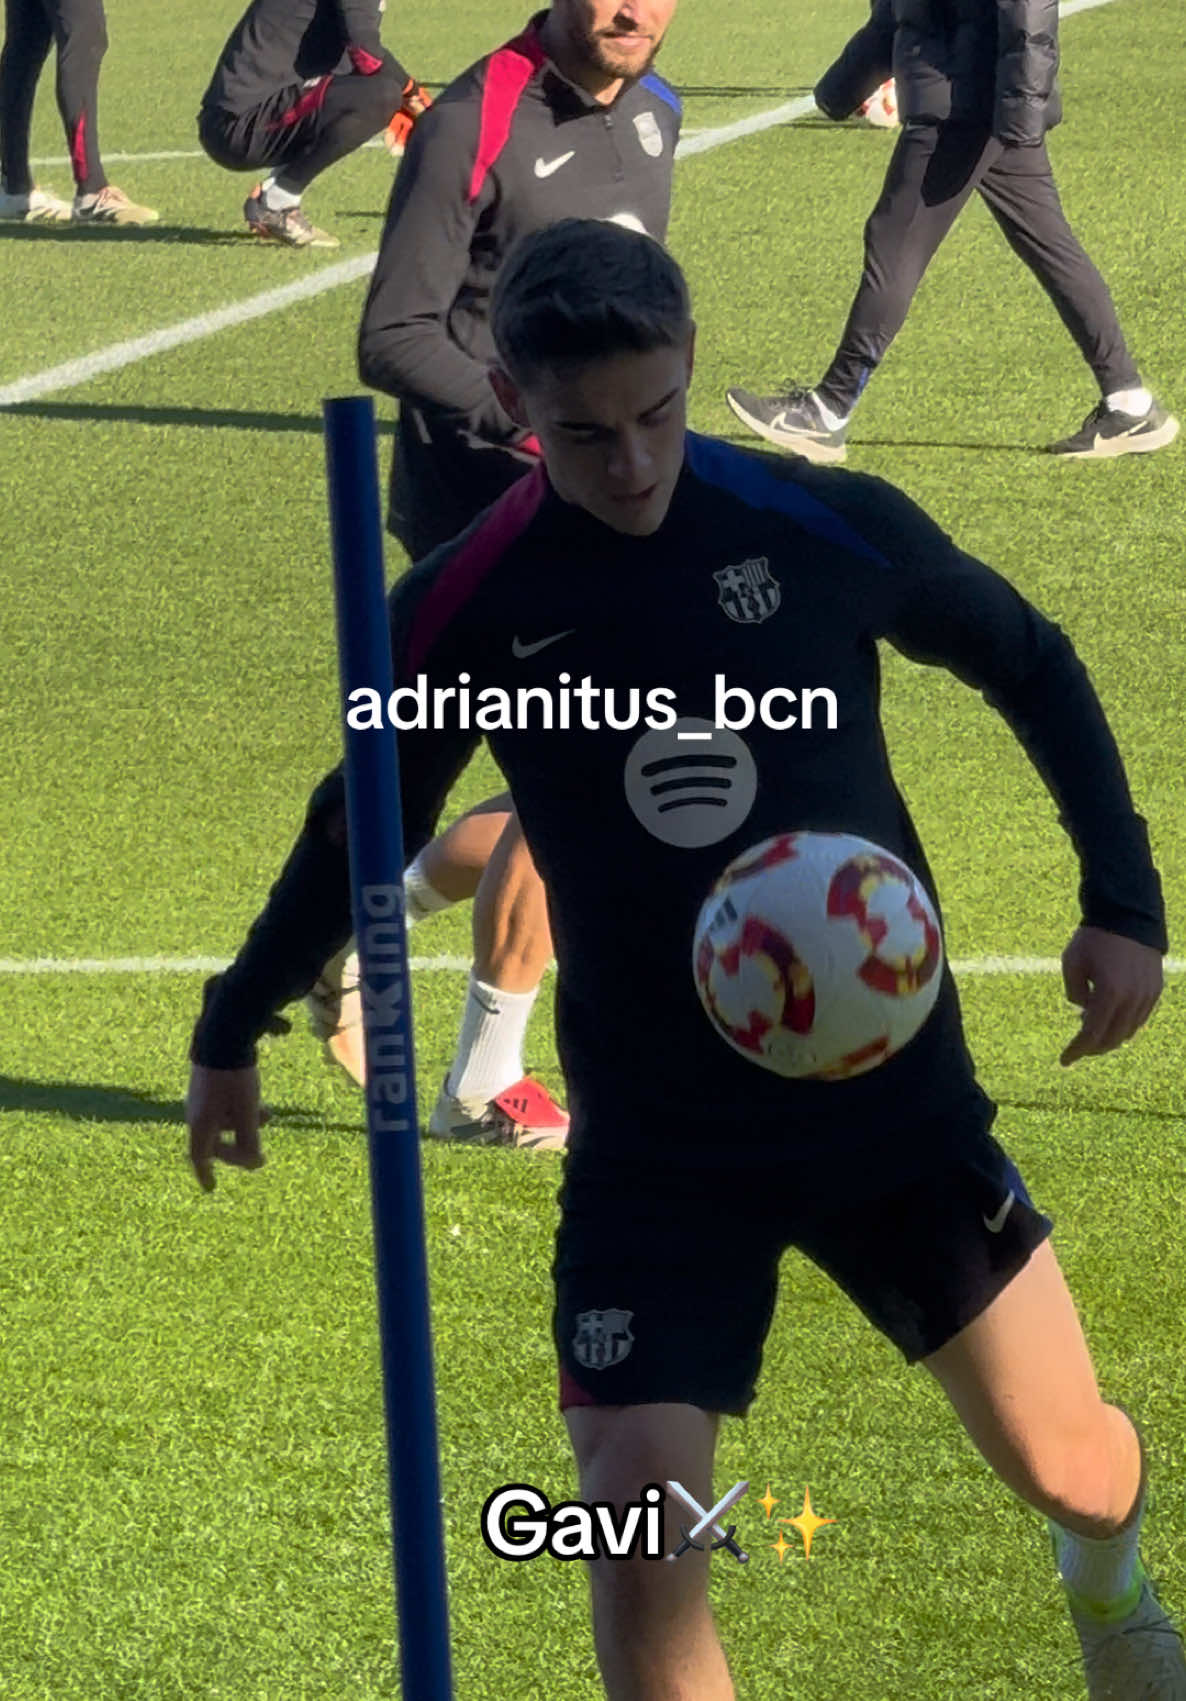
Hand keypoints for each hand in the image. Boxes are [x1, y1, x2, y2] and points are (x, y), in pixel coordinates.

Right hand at [186, 1064, 269, 1191]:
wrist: (222, 1035)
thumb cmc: (234, 1079)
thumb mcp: (247, 1112)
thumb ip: (250, 1141)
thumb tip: (256, 1164)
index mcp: (201, 1123)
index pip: (200, 1158)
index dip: (205, 1174)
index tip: (210, 1187)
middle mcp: (195, 1112)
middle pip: (214, 1140)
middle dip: (237, 1145)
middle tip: (256, 1149)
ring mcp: (199, 1096)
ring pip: (222, 1120)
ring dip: (244, 1123)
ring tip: (267, 1112)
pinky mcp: (206, 1082)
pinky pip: (222, 1105)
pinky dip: (239, 1108)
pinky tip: (255, 1097)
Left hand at [1059, 926, 1162, 1065]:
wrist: (1127, 916)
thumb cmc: (1094, 938)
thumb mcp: (1071, 963)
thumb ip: (1074, 994)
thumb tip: (1085, 1013)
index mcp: (1110, 993)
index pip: (1092, 1035)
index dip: (1077, 1050)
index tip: (1064, 1060)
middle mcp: (1133, 999)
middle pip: (1112, 1039)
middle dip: (1092, 1048)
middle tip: (1077, 1048)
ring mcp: (1147, 996)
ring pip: (1127, 1032)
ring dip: (1108, 1037)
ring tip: (1090, 1029)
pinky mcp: (1155, 990)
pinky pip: (1138, 1019)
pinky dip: (1123, 1025)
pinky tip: (1108, 1018)